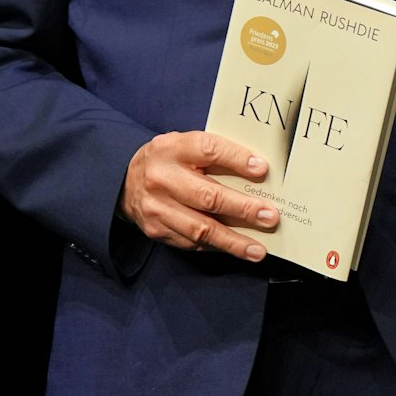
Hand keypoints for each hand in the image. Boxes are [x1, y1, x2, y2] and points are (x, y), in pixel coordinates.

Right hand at [118, 131, 276, 260]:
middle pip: (207, 196)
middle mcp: (162, 178)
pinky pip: (192, 243)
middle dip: (243, 209)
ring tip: (258, 249)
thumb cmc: (171, 160)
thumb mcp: (187, 145)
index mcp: (173, 148)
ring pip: (200, 228)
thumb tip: (260, 171)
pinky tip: (237, 249)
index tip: (263, 169)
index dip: (237, 159)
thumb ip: (218, 154)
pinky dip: (217, 246)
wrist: (126, 180)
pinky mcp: (156, 230)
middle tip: (270, 216)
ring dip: (233, 240)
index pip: (209, 150)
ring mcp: (157, 208)